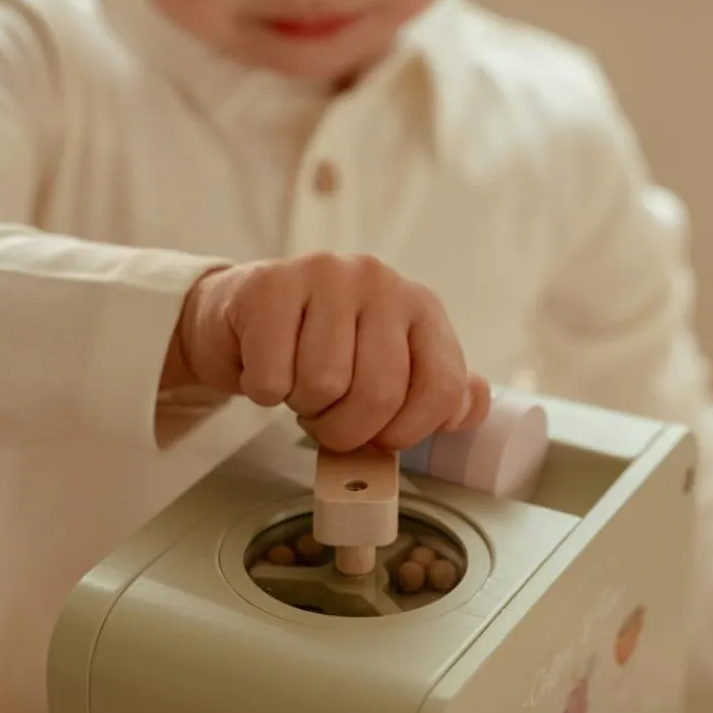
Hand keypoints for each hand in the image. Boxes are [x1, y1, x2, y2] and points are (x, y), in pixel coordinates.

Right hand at [165, 252, 490, 451]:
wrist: (241, 315)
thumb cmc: (319, 350)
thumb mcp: (389, 368)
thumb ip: (436, 391)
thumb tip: (471, 405)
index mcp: (421, 305)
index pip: (441, 389)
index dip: (407, 432)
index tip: (379, 437)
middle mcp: (381, 281)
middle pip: (379, 393)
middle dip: (345, 430)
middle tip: (324, 419)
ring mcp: (326, 275)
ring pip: (324, 384)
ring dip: (302, 405)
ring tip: (296, 384)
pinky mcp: (271, 285)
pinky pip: (273, 377)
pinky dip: (263, 391)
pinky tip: (265, 365)